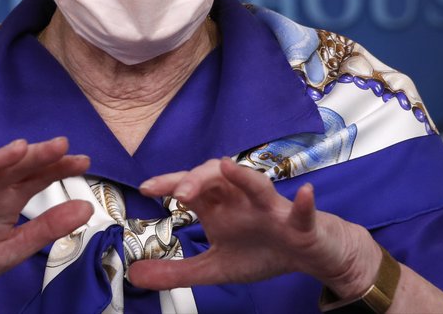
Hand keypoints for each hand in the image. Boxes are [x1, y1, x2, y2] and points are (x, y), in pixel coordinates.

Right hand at [0, 137, 92, 308]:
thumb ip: (45, 229)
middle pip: (11, 166)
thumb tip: (86, 209)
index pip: (36, 176)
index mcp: (6, 198)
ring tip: (16, 150)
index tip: (83, 161)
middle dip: (34, 155)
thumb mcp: (10, 250)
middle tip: (59, 145)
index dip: (57, 167)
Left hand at [126, 158, 379, 296]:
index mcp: (220, 206)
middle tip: (179, 192)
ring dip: (242, 176)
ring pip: (256, 183)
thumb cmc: (262, 251)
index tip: (146, 188)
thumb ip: (176, 271)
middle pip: (218, 176)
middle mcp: (242, 199)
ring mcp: (272, 208)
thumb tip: (134, 274)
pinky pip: (304, 211)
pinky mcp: (301, 223)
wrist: (308, 255)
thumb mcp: (214, 267)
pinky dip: (304, 203)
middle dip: (198, 178)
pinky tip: (305, 194)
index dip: (169, 183)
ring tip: (227, 167)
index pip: (191, 187)